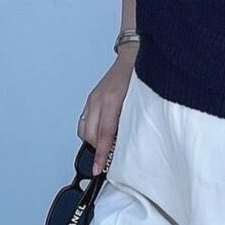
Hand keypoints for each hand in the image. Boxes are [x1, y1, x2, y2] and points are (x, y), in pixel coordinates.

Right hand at [77, 48, 136, 173]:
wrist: (134, 56)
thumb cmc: (140, 78)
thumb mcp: (140, 102)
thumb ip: (133, 122)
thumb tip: (128, 143)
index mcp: (112, 100)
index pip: (105, 134)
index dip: (102, 153)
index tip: (99, 167)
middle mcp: (99, 100)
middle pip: (91, 135)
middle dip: (97, 150)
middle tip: (107, 160)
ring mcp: (93, 99)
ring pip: (84, 129)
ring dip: (93, 141)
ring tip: (105, 147)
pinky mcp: (91, 98)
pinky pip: (84, 121)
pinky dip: (90, 131)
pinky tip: (100, 134)